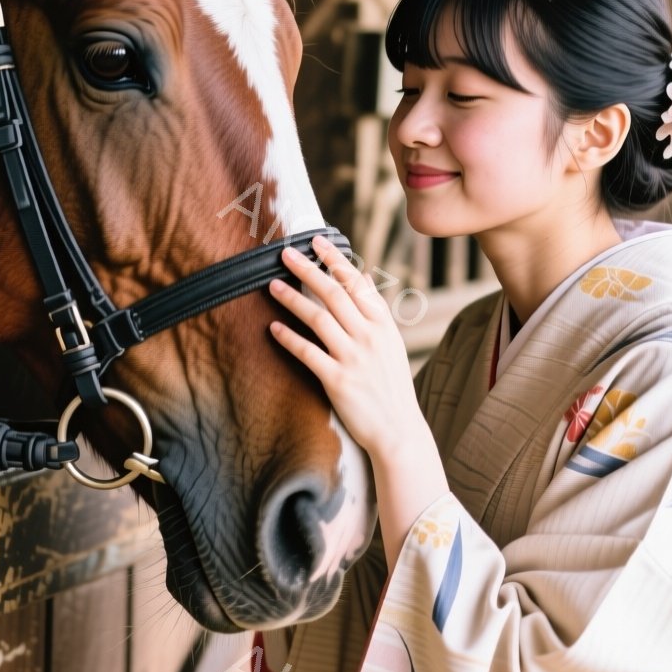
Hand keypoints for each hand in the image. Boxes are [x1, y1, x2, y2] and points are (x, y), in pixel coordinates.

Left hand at [267, 235, 423, 459]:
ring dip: (293, 299)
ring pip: (318, 318)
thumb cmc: (392, 385)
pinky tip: (273, 328)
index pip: (356, 282)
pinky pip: (309, 353)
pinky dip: (289, 338)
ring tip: (272, 285)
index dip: (334, 260)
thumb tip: (363, 275)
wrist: (399, 430)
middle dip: (307, 270)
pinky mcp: (338, 381)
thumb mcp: (392, 342)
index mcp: (383, 324)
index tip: (315, 241)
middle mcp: (370, 336)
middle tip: (284, 253)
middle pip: (333, 293)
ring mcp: (354, 358)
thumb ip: (375, 310)